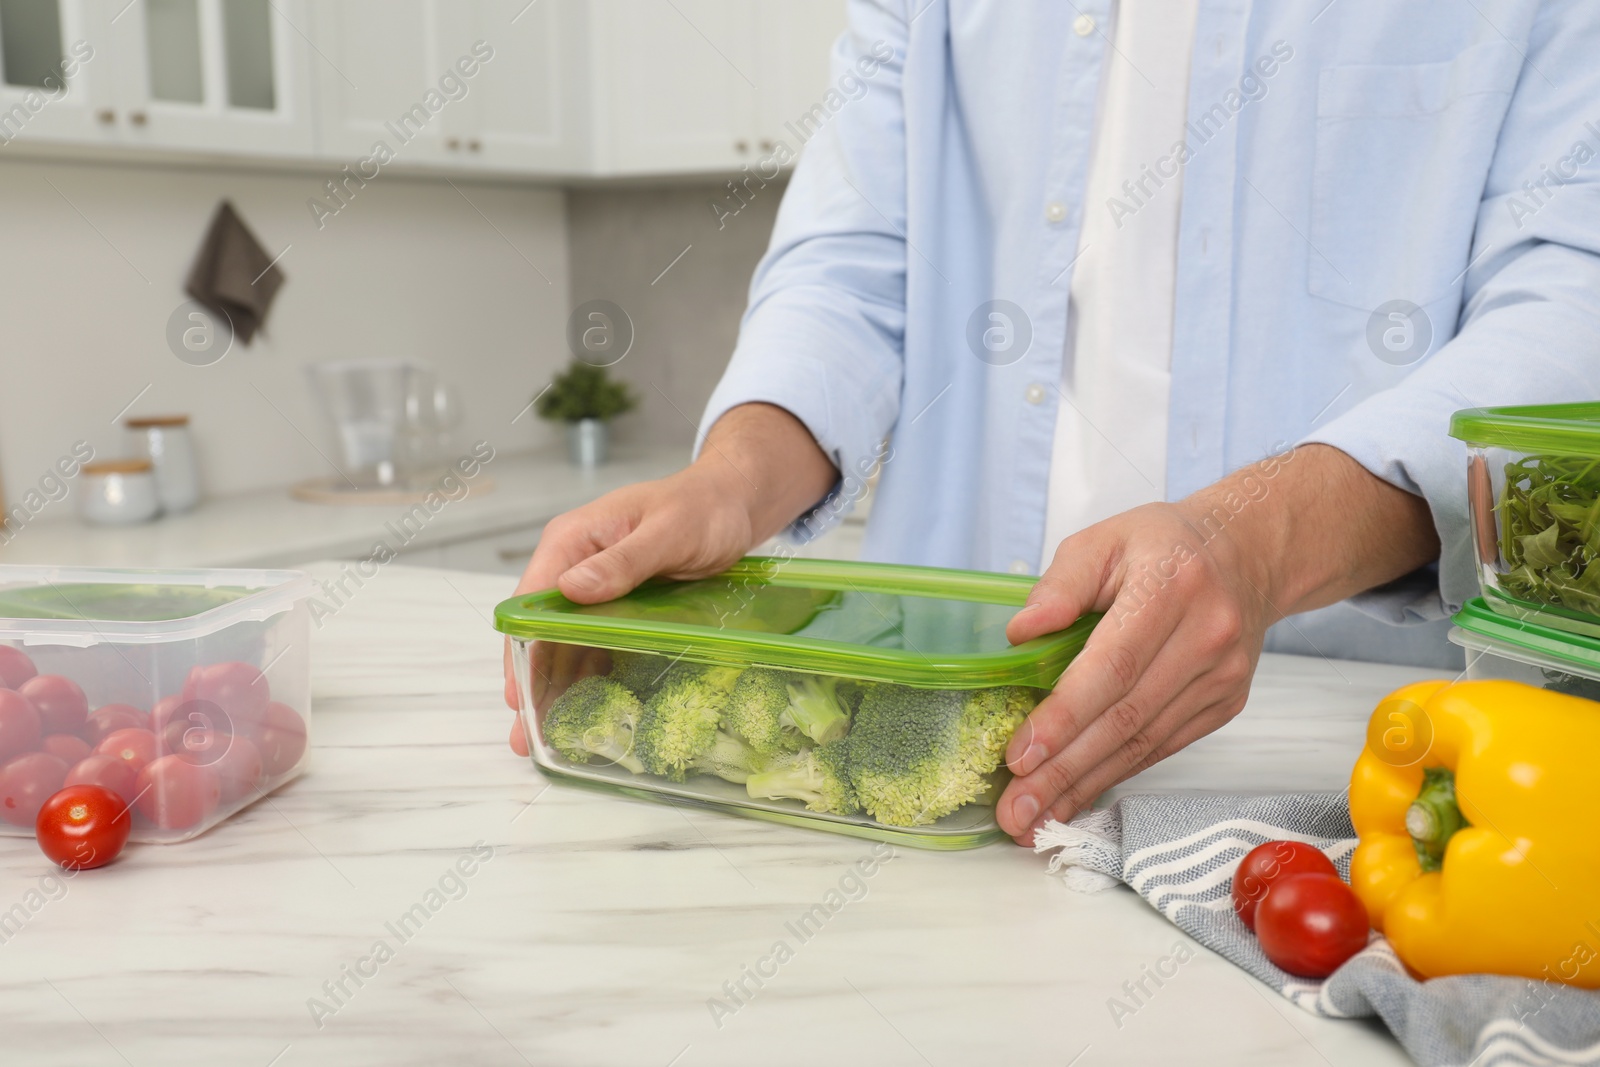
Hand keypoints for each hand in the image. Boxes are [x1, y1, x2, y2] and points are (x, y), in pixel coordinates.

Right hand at [502, 404, 836, 750]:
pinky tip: (585, 711)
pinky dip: (588, 676)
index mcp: (573, 540)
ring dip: (557, 687)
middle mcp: (575, 565)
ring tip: (547, 737)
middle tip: (527, 735)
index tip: (520, 692)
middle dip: (532, 680)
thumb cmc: (702, 506)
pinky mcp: (619, 604)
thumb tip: (572, 589)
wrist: (734, 501)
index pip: (531, 601)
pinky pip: (595, 643)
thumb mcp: (667, 531)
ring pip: (565, 643)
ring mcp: (596, 587)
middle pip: (541, 629)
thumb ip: (623, 560)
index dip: (523, 648)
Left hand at [998, 499, 1269, 843]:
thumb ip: (1060, 583)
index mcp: (1171, 587)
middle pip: (1125, 717)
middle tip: (1015, 811)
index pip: (1112, 666)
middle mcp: (1205, 638)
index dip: (1064, 717)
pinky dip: (1113, 776)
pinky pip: (1160, 748)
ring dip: (1083, 786)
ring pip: (1143, 744)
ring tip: (1033, 820)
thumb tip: (1020, 633)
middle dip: (1063, 771)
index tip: (1020, 757)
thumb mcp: (1104, 539)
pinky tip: (1074, 798)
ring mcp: (1220, 679)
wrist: (1248, 555)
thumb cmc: (1162, 545)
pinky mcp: (1223, 706)